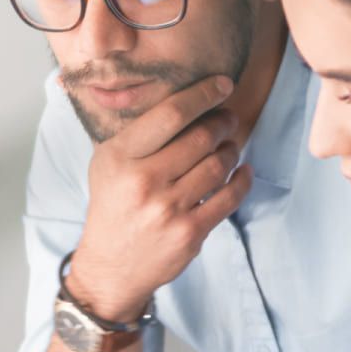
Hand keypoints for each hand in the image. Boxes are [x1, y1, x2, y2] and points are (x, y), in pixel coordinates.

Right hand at [70, 75, 252, 319]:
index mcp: (120, 157)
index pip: (170, 114)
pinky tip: (243, 171)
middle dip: (223, 122)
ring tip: (229, 145)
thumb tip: (183, 97)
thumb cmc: (113, 205)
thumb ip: (137, 132)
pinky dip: (243, 179)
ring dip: (232, 149)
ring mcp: (168, 209)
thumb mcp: (107, 162)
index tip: (223, 85)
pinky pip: (229, 197)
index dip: (203, 95)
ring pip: (219, 165)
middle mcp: (144, 181)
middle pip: (201, 137)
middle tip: (228, 118)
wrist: (111, 266)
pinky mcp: (190, 233)